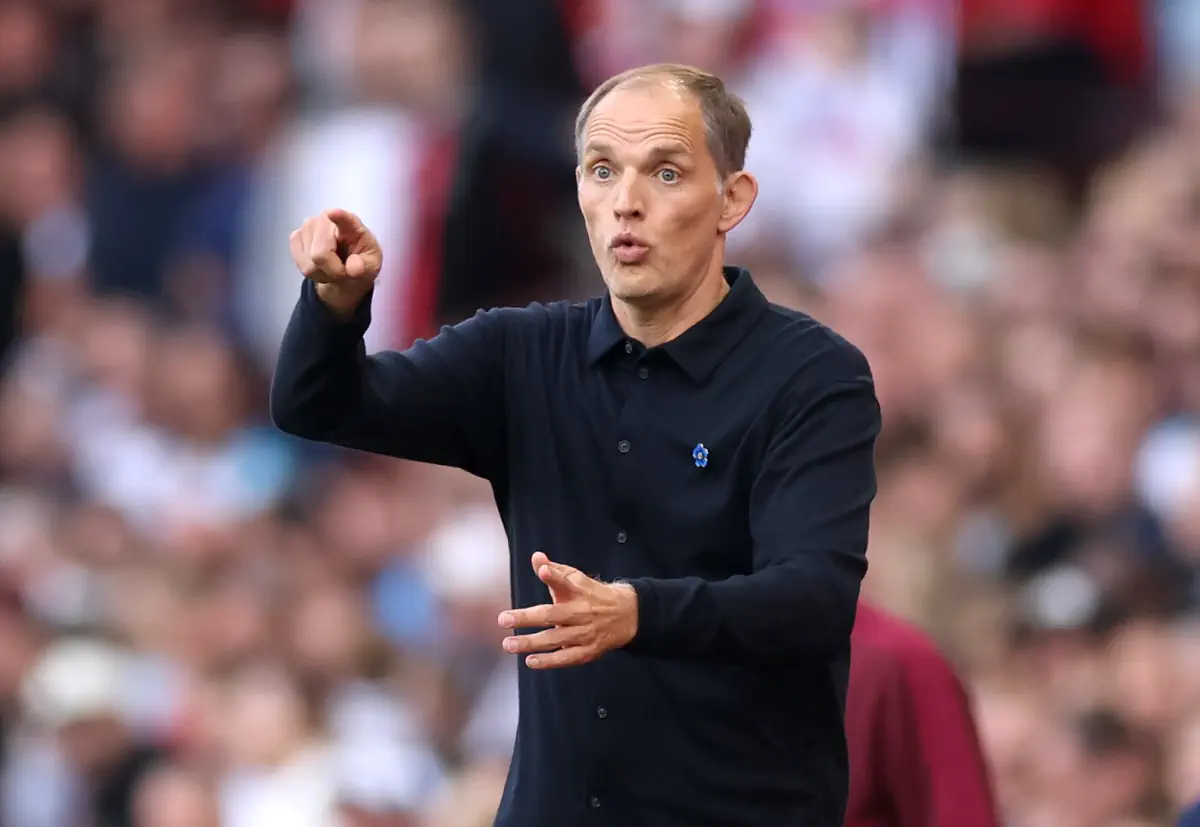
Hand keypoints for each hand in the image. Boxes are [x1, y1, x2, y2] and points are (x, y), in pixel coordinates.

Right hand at [288, 209, 382, 316]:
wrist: (345, 269)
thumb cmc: (359, 262)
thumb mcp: (371, 267)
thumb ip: (365, 267)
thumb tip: (354, 268)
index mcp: (351, 224)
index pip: (345, 218)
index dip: (339, 216)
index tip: (334, 214)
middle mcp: (326, 220)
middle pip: (320, 254)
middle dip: (332, 271)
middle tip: (342, 271)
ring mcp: (308, 227)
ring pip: (309, 264)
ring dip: (322, 273)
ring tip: (332, 267)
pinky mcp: (296, 238)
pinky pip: (300, 265)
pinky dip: (312, 273)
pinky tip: (320, 266)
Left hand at [498, 552, 638, 669]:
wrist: (626, 615)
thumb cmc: (592, 594)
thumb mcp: (576, 578)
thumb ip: (554, 570)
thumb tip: (536, 557)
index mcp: (579, 590)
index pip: (566, 581)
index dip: (554, 575)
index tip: (544, 569)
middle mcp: (582, 611)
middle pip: (552, 615)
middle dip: (527, 618)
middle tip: (503, 619)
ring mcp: (585, 633)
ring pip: (555, 639)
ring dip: (530, 642)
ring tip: (509, 644)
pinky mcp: (588, 651)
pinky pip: (566, 658)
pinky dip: (549, 661)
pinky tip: (530, 661)